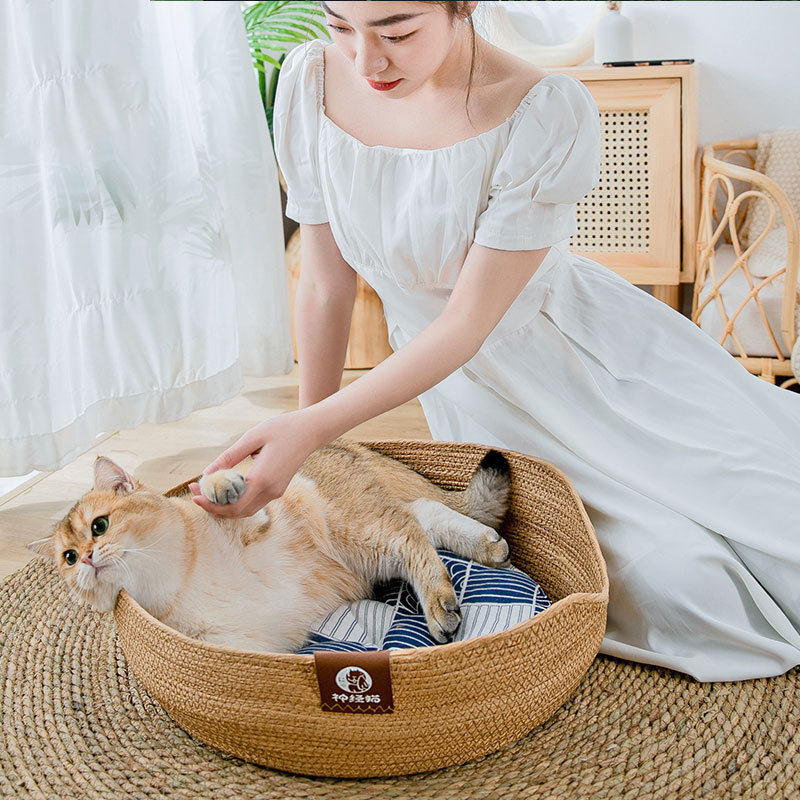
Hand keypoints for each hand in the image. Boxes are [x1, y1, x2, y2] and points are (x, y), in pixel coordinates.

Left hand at [188, 410, 320, 517]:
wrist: (311, 430)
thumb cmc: (282, 429)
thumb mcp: (252, 437)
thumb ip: (229, 457)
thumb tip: (206, 473)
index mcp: (263, 479)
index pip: (232, 504)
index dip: (210, 503)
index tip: (193, 493)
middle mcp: (270, 490)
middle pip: (236, 512)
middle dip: (213, 506)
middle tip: (196, 491)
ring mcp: (276, 492)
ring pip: (245, 510)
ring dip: (224, 505)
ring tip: (207, 491)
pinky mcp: (277, 489)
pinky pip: (253, 502)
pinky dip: (236, 500)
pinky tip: (225, 487)